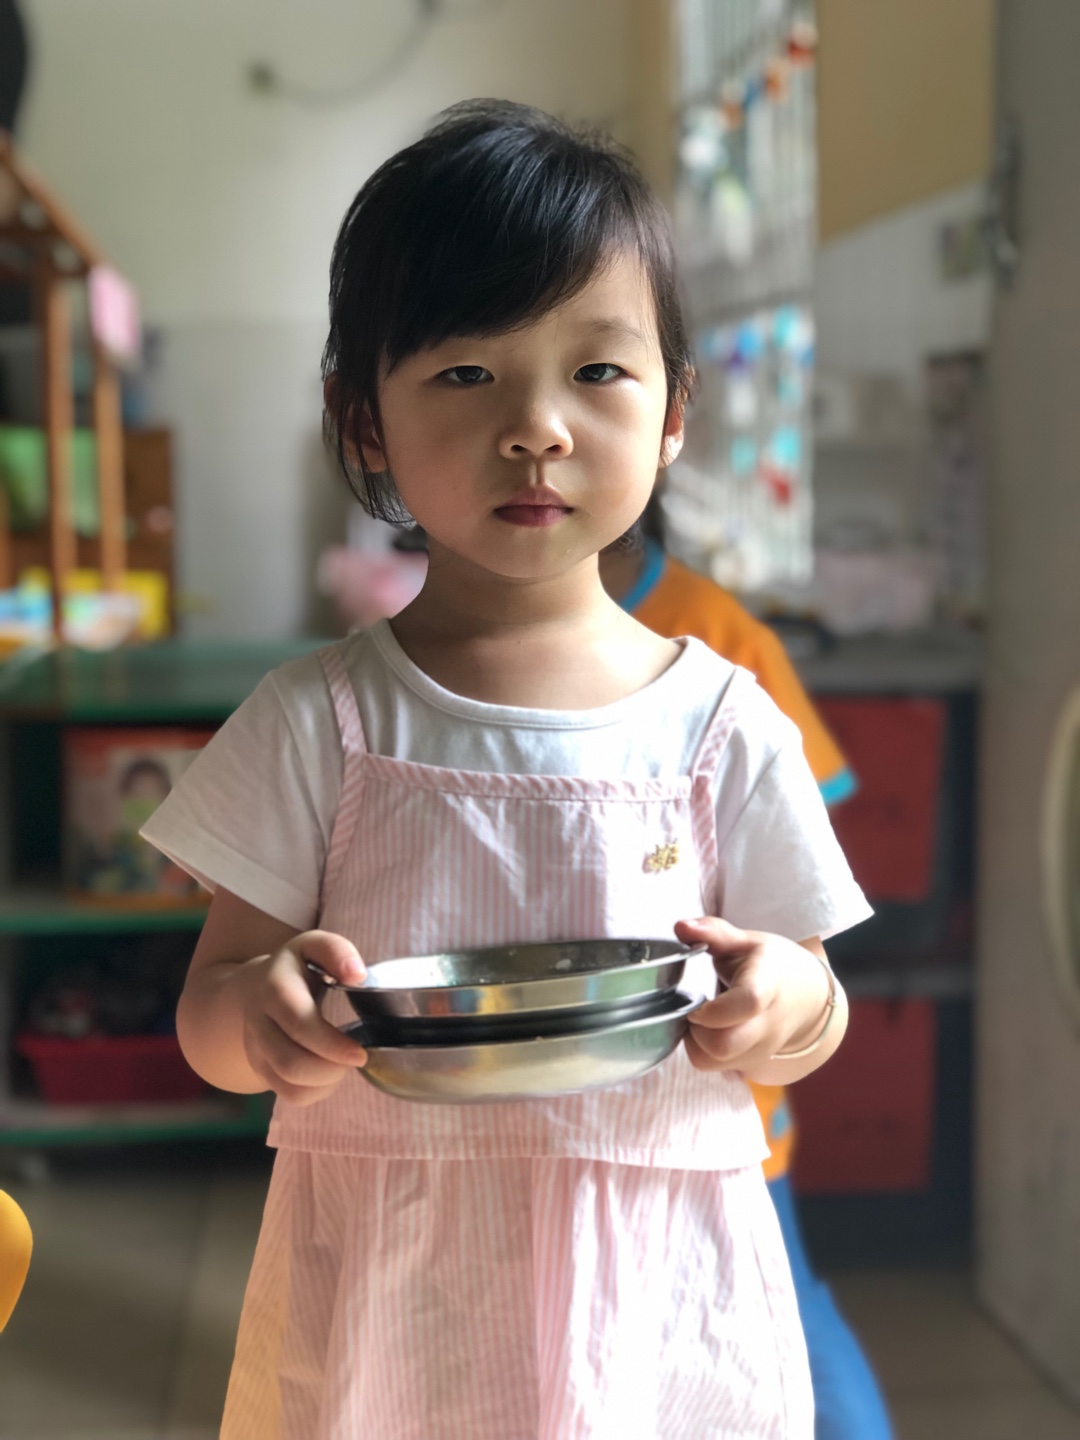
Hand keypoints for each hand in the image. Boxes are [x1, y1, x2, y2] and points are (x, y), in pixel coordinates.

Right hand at [235, 930, 367, 1105]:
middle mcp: (259, 1023)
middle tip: (356, 1058)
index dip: (332, 1045)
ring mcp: (256, 1050)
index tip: (360, 1053)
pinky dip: (316, 1092)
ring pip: (288, 1086)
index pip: (300, 1024)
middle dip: (331, 1069)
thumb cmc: (296, 967)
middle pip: (291, 1063)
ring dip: (325, 1084)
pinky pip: (288, 1096)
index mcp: (275, 989)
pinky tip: (329, 1074)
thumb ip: (336, 951)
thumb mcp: (313, 946)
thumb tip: (358, 975)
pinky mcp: (260, 1069)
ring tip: (342, 1065)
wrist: (253, 989)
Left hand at [674, 917, 831, 1073]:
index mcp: (767, 985)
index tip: (695, 999)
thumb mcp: (747, 941)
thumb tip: (680, 926)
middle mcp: (767, 1024)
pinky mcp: (752, 1063)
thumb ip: (713, 932)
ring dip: (695, 1043)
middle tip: (692, 1009)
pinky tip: (707, 1030)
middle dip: (695, 1030)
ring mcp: (761, 1048)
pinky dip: (702, 1052)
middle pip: (723, 1045)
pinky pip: (716, 1067)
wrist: (807, 997)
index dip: (712, 1008)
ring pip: (715, 1062)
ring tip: (698, 1019)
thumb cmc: (772, 965)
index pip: (747, 1003)